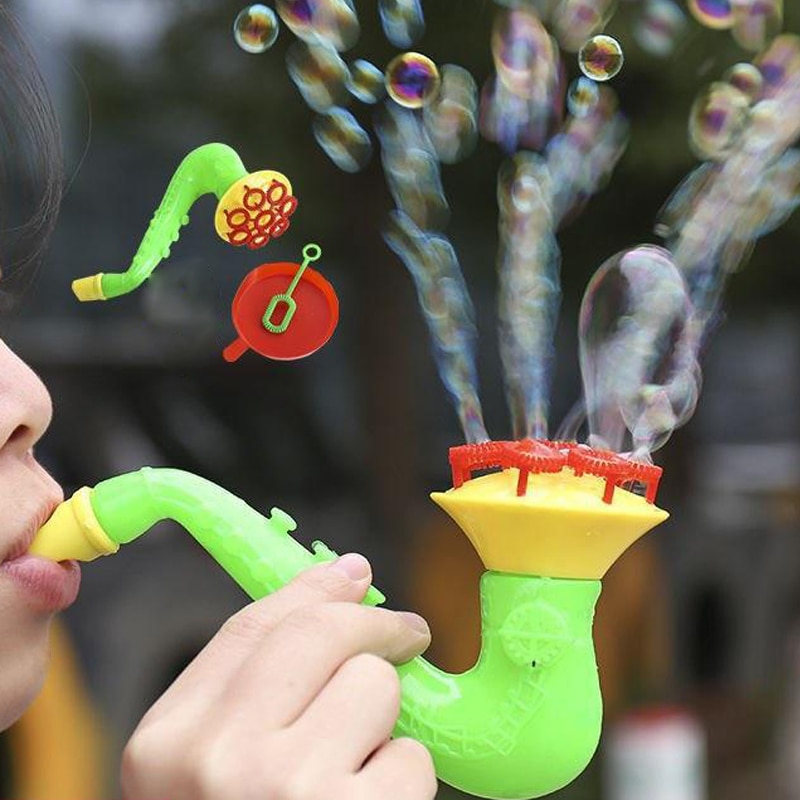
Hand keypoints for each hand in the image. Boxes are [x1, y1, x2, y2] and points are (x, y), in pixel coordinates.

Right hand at [121, 554, 435, 799]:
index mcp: (167, 744)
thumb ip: (255, 685)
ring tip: (354, 770)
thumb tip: (343, 580)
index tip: (353, 574)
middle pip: (321, 636)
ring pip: (375, 688)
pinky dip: (403, 781)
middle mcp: (217, 761)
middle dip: (375, 625)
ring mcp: (287, 793)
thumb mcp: (208, 772)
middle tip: (407, 632)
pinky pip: (411, 759)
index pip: (253, 628)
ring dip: (382, 724)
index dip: (313, 591)